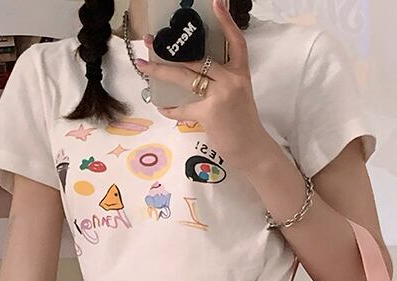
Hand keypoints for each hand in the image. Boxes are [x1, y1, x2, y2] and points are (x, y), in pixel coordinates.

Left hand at [136, 0, 273, 172]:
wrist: (251, 149)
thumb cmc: (242, 124)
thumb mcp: (238, 96)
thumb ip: (221, 83)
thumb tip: (194, 76)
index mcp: (240, 74)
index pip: (236, 42)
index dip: (226, 22)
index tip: (216, 3)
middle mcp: (232, 80)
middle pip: (197, 60)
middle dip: (171, 52)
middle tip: (151, 42)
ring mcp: (221, 95)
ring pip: (185, 77)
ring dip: (161, 72)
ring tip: (145, 67)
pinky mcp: (210, 112)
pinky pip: (183, 107)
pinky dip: (171, 108)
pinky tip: (162, 106)